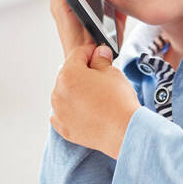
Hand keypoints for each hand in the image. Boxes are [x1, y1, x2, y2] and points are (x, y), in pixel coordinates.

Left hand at [49, 43, 139, 158]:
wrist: (124, 131)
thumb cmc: (118, 102)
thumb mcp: (112, 72)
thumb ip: (101, 59)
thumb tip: (99, 53)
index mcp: (68, 74)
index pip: (78, 54)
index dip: (91, 52)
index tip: (99, 55)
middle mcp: (58, 92)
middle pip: (70, 75)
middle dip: (84, 73)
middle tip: (102, 77)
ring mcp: (59, 112)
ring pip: (66, 94)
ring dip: (77, 92)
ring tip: (97, 97)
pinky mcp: (63, 128)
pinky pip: (64, 113)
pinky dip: (73, 110)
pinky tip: (89, 111)